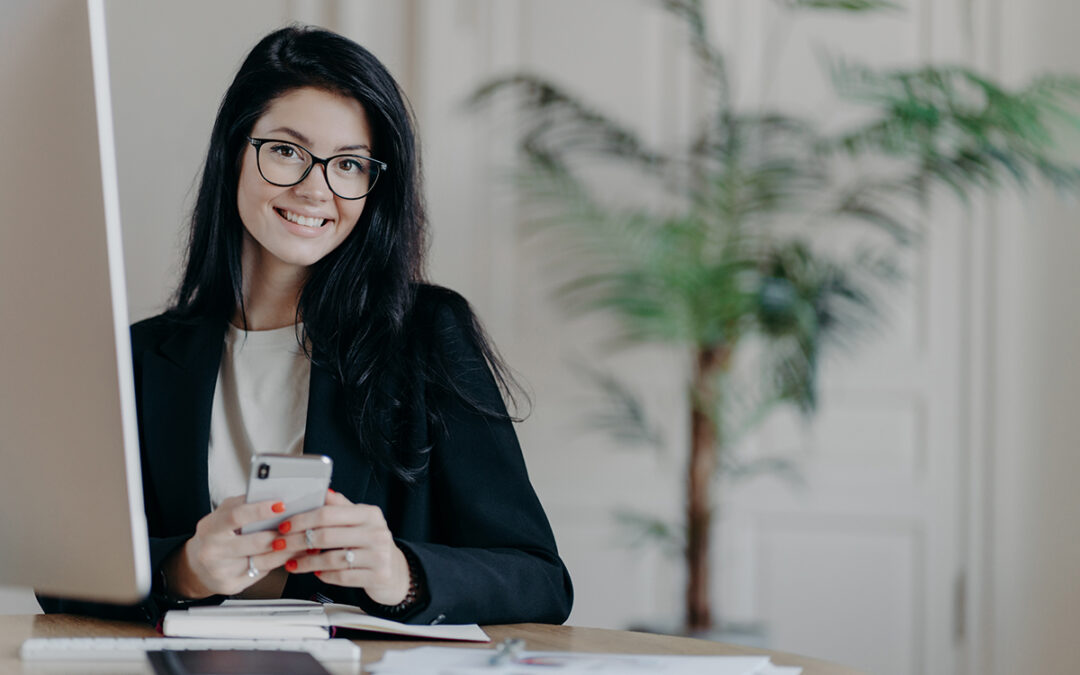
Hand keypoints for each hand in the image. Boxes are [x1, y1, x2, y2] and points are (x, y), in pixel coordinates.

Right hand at [166, 495, 298, 597]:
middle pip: (256, 542)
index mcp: (210, 528)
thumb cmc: (216, 534)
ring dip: (288, 549)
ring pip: (264, 559)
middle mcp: (212, 551)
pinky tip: (292, 554)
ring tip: (302, 538)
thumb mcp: (223, 515)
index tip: (281, 505)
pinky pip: (263, 572)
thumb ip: (243, 504)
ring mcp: (221, 571)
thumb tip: (272, 495)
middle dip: (282, 533)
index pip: (236, 516)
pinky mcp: (231, 585)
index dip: (260, 510)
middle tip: (299, 525)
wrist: (197, 566)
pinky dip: (281, 562)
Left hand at [277, 491, 410, 605]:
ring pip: (332, 559)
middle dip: (297, 541)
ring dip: (306, 562)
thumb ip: (340, 506)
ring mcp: (378, 556)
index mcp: (370, 514)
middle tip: (280, 545)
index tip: (285, 525)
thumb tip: (323, 490)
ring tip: (293, 562)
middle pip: (327, 536)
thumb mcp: (360, 520)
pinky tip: (316, 572)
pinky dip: (324, 575)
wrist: (394, 570)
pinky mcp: (377, 576)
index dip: (303, 519)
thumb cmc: (371, 542)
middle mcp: (376, 533)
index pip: (329, 513)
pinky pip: (342, 577)